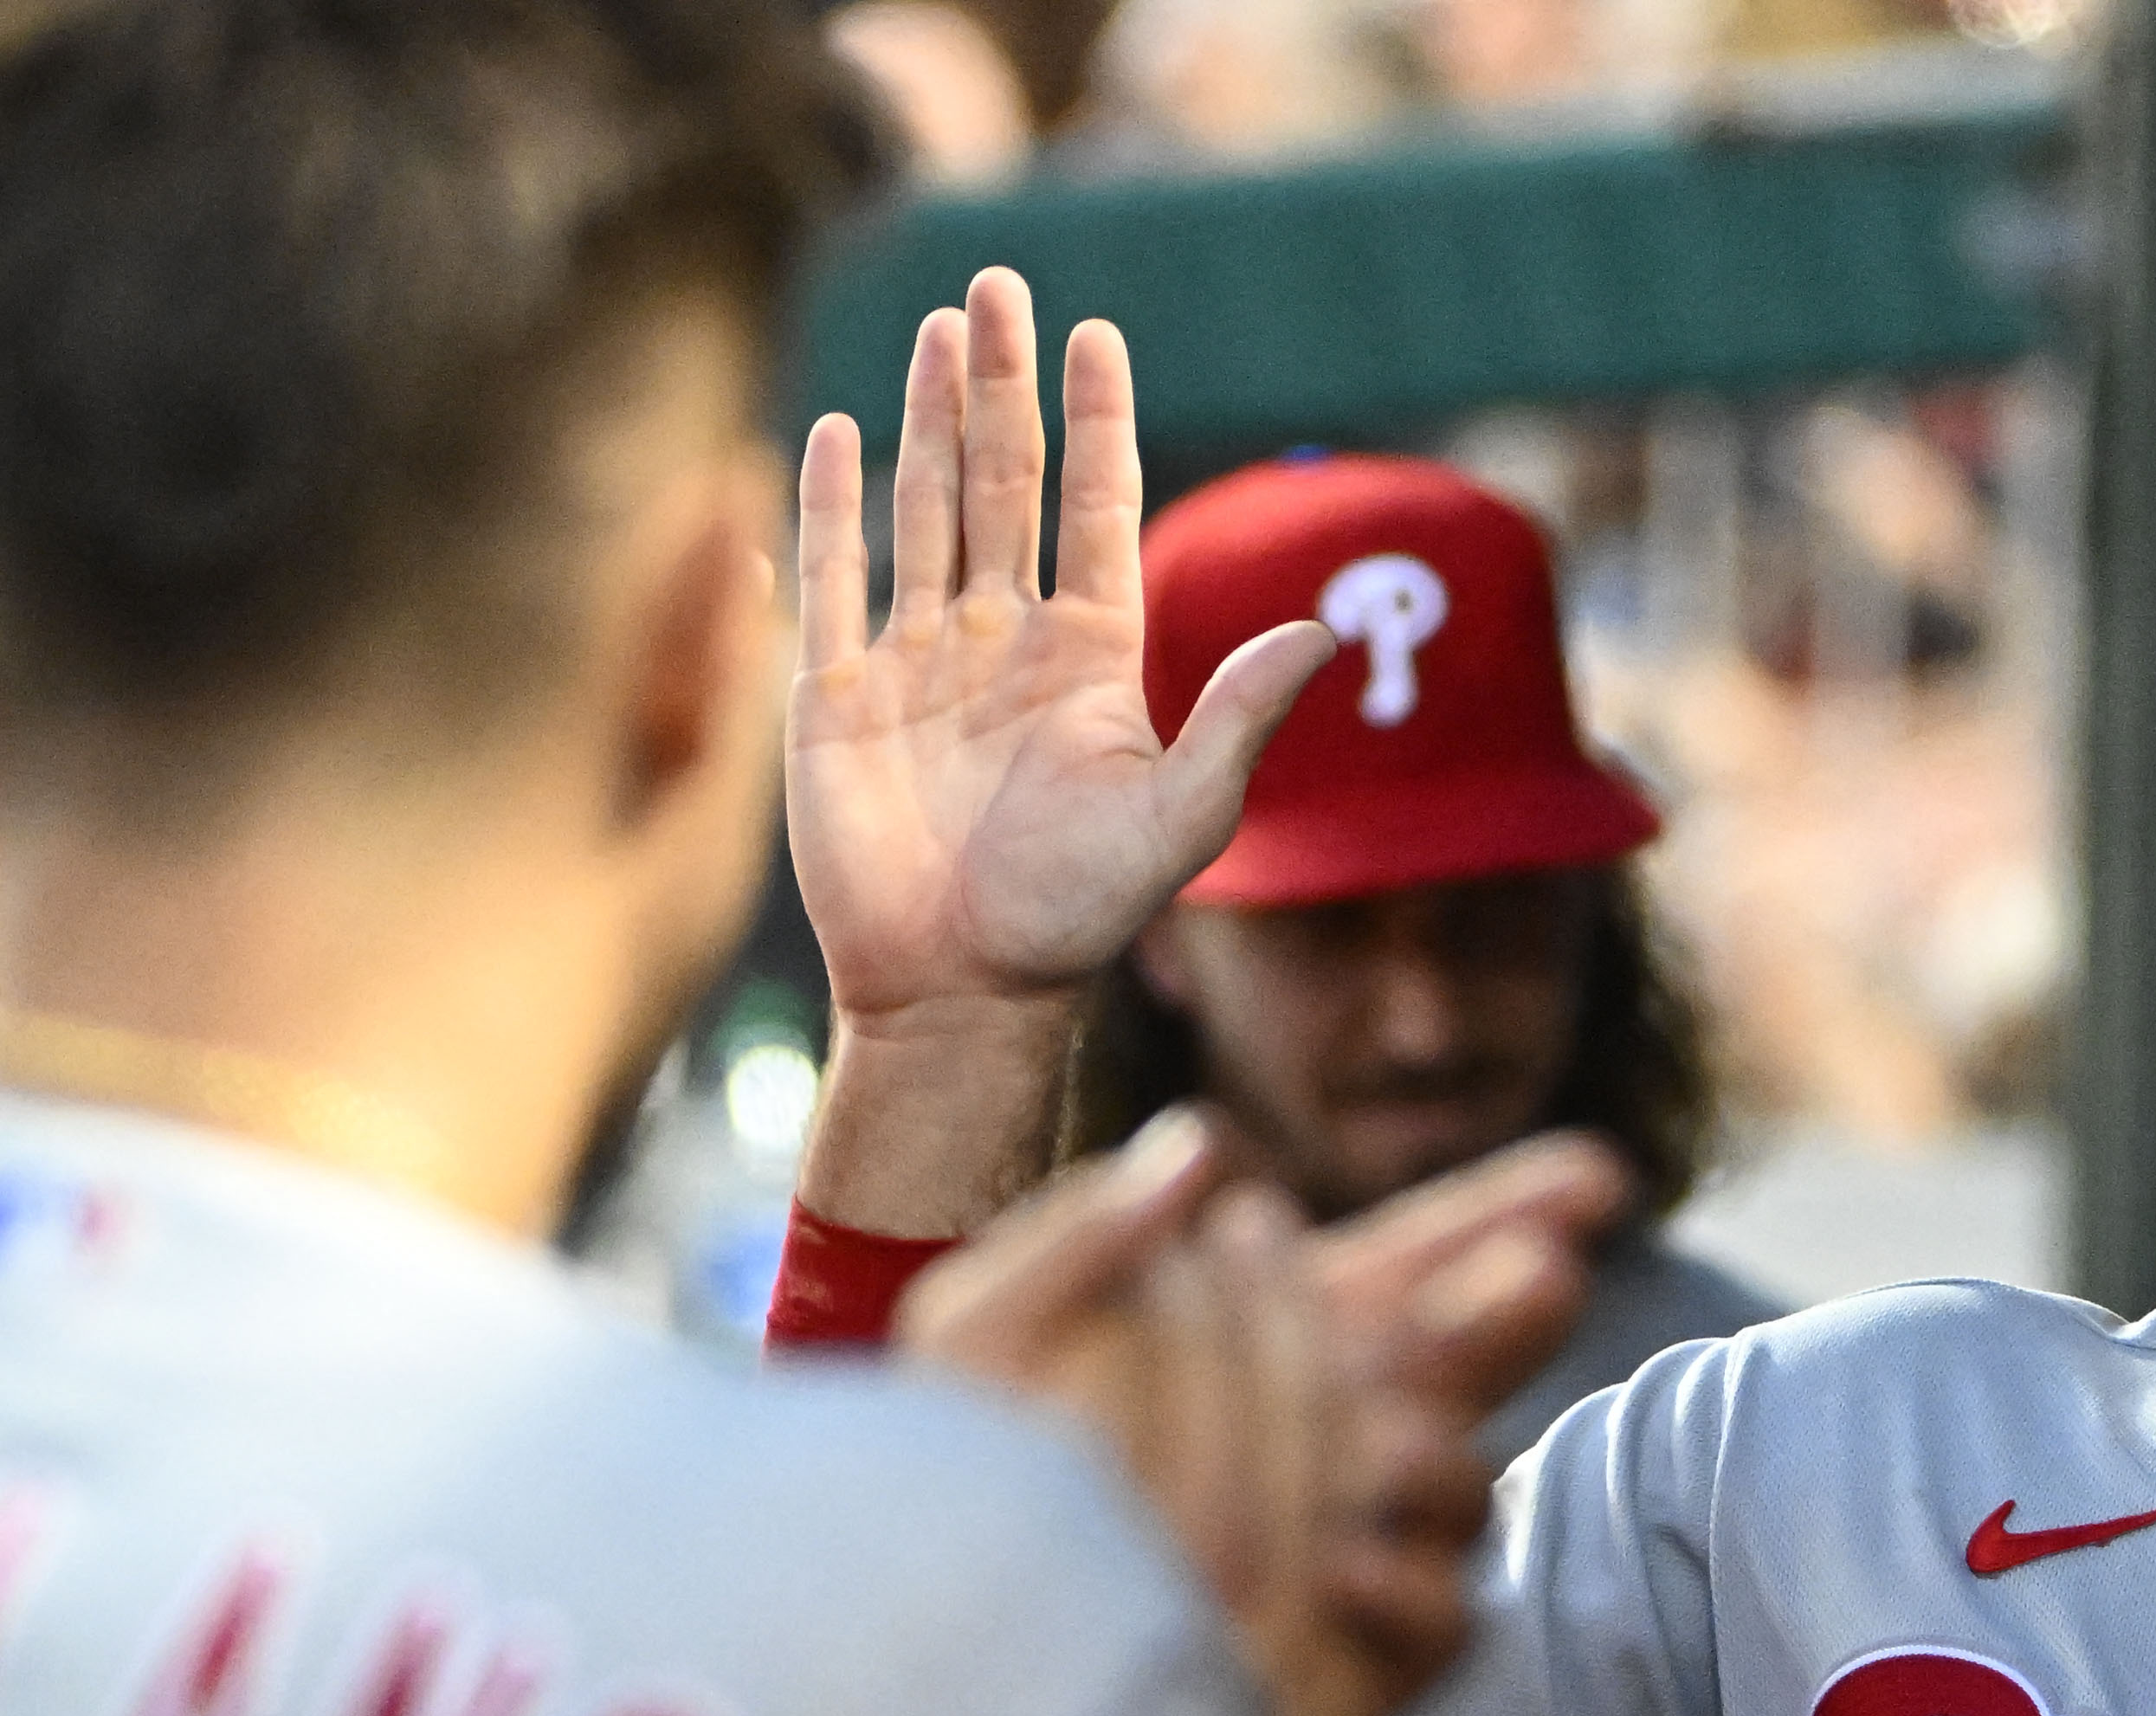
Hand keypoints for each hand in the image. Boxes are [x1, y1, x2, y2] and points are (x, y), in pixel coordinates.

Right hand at [787, 269, 1330, 1230]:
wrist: (962, 994)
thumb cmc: (1075, 918)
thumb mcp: (1182, 817)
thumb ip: (1242, 718)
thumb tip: (1324, 631)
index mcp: (1089, 659)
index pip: (1095, 507)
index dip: (1095, 420)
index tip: (1094, 331)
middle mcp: (1004, 643)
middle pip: (1003, 481)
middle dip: (999, 382)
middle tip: (997, 281)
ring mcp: (918, 662)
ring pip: (924, 508)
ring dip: (926, 417)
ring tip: (936, 326)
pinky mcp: (836, 695)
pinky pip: (833, 578)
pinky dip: (831, 504)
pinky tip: (835, 429)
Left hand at [896, 1119, 1628, 1715]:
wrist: (953, 1674)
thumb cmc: (954, 1501)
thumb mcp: (977, 1337)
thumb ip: (1078, 1230)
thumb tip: (1203, 1142)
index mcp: (1258, 1348)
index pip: (1405, 1268)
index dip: (1500, 1218)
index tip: (1597, 1183)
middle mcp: (1321, 1441)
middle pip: (1465, 1361)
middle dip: (1516, 1312)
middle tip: (1547, 1277)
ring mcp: (1347, 1546)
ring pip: (1460, 1488)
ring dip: (1438, 1459)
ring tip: (1381, 1453)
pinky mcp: (1354, 1666)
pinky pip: (1443, 1622)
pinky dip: (1411, 1594)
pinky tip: (1341, 1572)